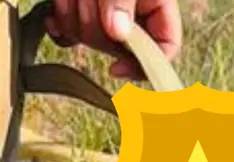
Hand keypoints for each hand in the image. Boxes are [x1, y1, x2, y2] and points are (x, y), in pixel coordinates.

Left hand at [44, 0, 182, 80]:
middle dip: (96, 27)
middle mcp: (133, 15)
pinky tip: (55, 14)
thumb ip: (122, 1)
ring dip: (73, 18)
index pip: (166, 48)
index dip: (145, 64)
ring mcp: (104, 16)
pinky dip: (58, 26)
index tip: (116, 69)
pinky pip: (68, 35)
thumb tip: (118, 32)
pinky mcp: (77, 14)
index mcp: (157, 7)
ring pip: (90, 40)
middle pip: (120, 46)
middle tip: (88, 1)